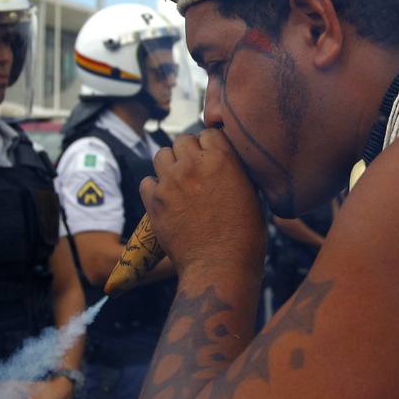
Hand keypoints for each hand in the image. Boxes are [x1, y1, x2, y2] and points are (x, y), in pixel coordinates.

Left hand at [142, 130, 265, 280]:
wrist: (220, 266)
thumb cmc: (244, 235)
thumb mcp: (251, 194)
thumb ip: (235, 171)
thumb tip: (225, 161)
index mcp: (222, 158)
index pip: (208, 133)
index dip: (210, 145)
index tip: (211, 158)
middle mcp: (193, 165)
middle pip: (182, 140)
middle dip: (188, 152)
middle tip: (194, 171)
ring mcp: (171, 181)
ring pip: (161, 155)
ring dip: (169, 165)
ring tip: (178, 182)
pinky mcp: (154, 201)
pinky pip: (146, 181)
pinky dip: (154, 188)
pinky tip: (166, 199)